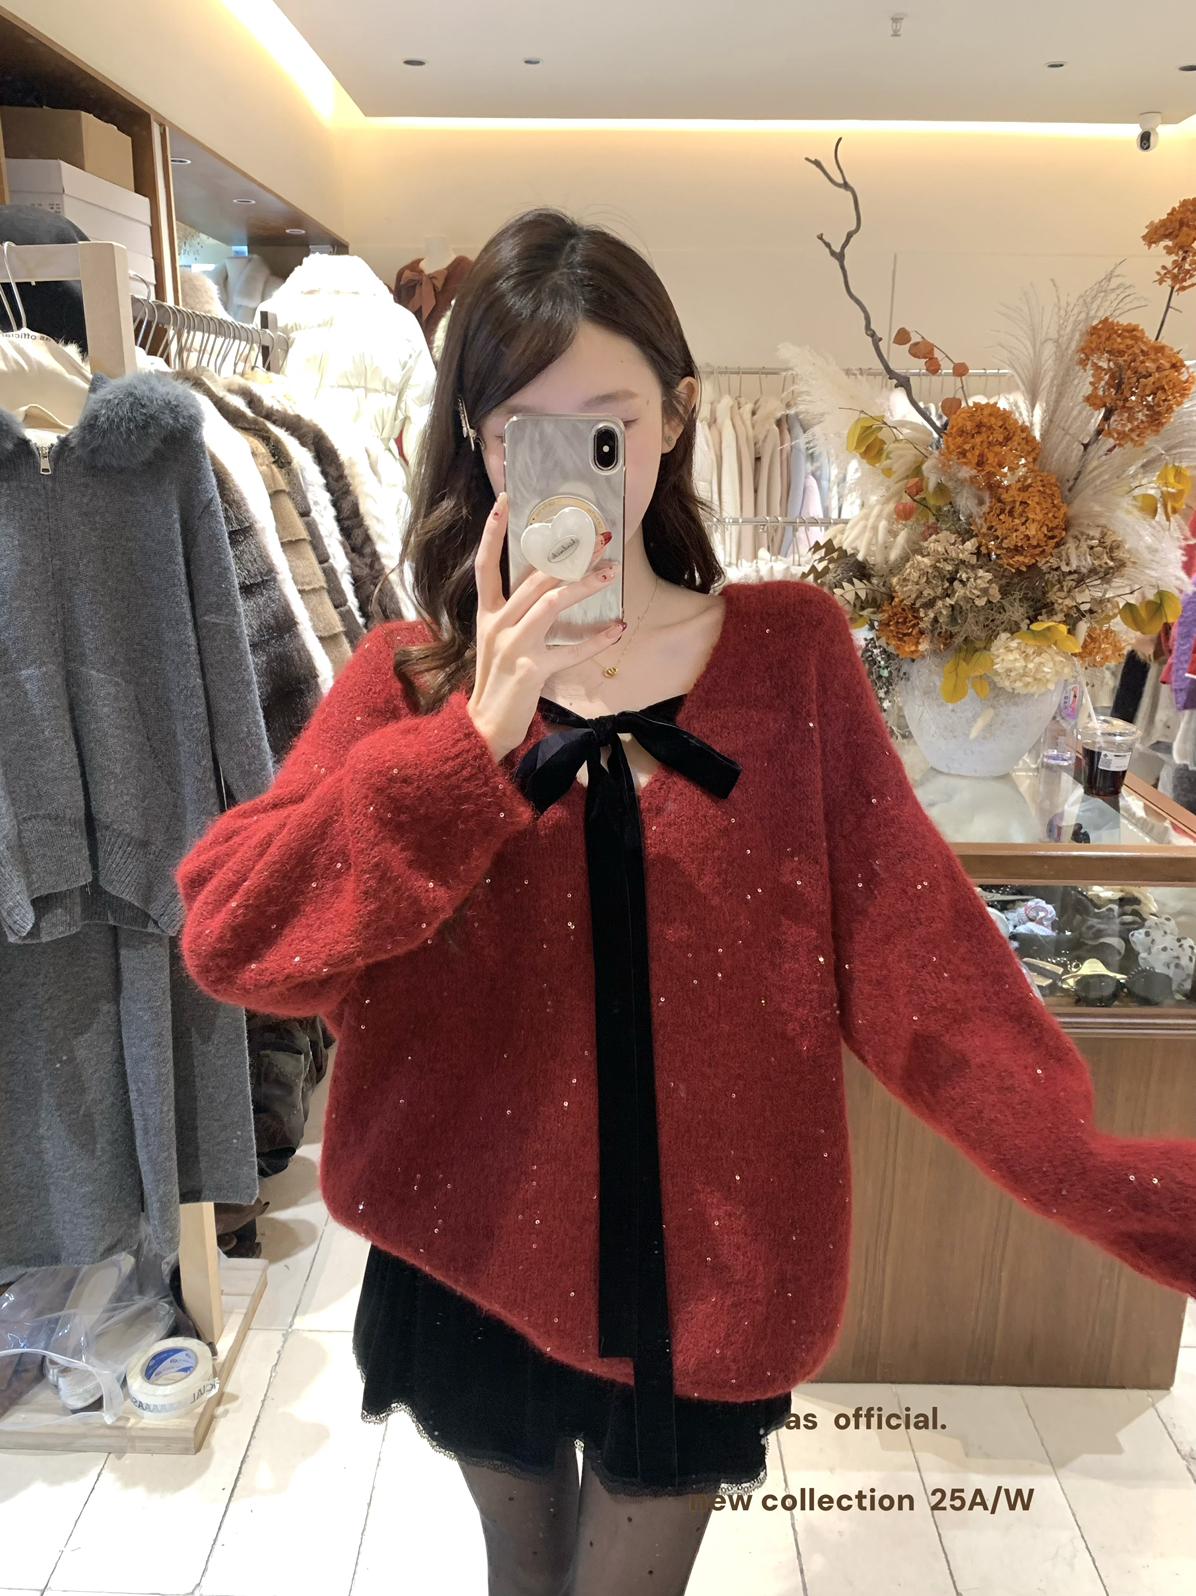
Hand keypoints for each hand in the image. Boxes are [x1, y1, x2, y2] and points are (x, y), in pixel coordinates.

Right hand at [468, 492, 623, 761]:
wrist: (485, 726)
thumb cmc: (498, 682)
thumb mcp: (498, 641)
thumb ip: (515, 614)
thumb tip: (548, 587)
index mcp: (487, 614)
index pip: (485, 564)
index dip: (493, 531)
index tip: (506, 499)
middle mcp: (497, 623)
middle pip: (533, 577)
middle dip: (568, 553)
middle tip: (600, 536)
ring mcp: (513, 645)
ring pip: (551, 602)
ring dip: (585, 584)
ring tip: (612, 572)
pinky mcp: (530, 669)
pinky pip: (570, 649)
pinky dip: (597, 639)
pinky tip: (618, 628)